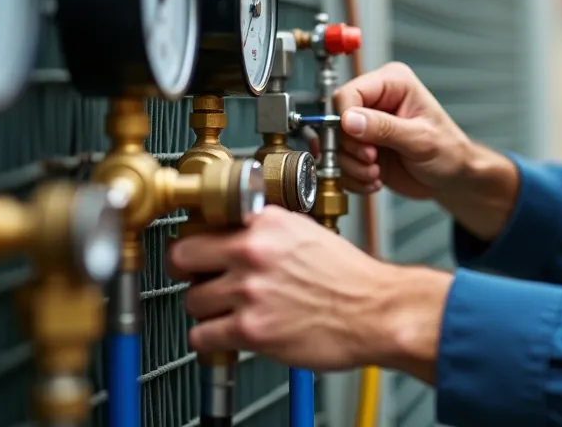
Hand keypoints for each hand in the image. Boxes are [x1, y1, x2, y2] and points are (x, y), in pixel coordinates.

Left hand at [166, 206, 451, 376]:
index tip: (199, 252)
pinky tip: (229, 334)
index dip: (198, 241)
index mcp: (267, 223)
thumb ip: (267, 230)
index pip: (202, 224)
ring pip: (192, 300)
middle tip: (203, 281)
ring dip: (207, 309)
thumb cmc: (351, 277)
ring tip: (231, 311)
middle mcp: (254, 252)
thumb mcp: (307, 232)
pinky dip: (211, 339)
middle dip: (190, 273)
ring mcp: (249, 291)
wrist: (378, 310)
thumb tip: (234, 232)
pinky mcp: (251, 329)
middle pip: (182, 258)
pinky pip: (202, 336)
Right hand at [331, 62, 471, 198]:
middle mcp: (375, 101)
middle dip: (351, 149)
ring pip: (335, 145)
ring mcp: (366, 126)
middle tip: (372, 161)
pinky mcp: (361, 148)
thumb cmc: (449, 150)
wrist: (453, 176)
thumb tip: (350, 120)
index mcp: (392, 83)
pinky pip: (340, 163)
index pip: (350, 93)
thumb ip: (385, 128)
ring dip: (352, 167)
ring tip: (375, 173)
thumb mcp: (421, 139)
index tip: (362, 143)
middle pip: (336, 121)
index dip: (346, 120)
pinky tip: (374, 179)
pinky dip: (353, 177)